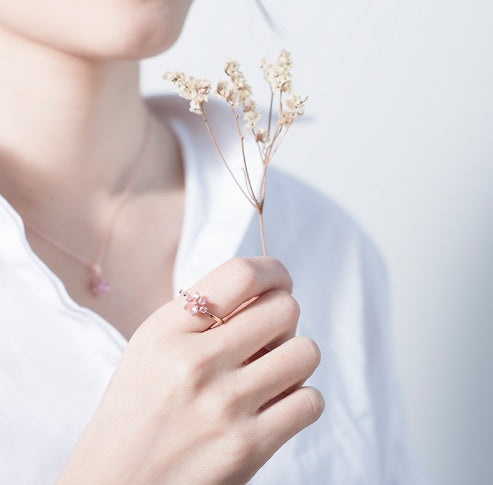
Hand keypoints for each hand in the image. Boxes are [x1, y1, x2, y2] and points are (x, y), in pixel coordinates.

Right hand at [55, 256, 323, 484]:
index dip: (272, 270)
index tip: (278, 280)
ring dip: (294, 359)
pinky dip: (299, 401)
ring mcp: (224, 406)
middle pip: (284, 309)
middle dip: (282, 319)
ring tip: (269, 372)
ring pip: (305, 352)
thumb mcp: (152, 347)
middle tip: (265, 336)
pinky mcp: (248, 448)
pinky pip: (310, 401)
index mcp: (167, 332)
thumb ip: (203, 312)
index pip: (240, 274)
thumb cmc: (137, 411)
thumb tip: (265, 288)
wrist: (117, 484)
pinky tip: (272, 406)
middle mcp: (195, 363)